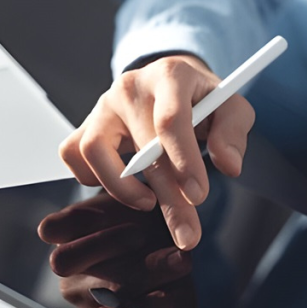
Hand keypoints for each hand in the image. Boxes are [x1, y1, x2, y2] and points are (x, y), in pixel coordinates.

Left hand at [38, 192, 195, 307]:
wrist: (147, 205)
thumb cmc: (163, 252)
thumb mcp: (177, 281)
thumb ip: (179, 299)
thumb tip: (173, 301)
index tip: (167, 299)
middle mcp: (80, 292)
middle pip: (98, 290)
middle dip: (145, 273)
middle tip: (179, 258)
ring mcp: (64, 261)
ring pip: (65, 261)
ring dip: (107, 244)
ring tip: (143, 233)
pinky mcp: (55, 229)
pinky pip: (53, 229)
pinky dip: (77, 220)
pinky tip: (108, 212)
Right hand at [59, 54, 254, 249]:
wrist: (172, 86)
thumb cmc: (202, 101)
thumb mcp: (231, 108)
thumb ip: (233, 133)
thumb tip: (228, 165)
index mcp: (170, 75)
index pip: (171, 119)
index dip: (184, 161)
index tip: (198, 196)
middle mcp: (130, 86)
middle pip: (141, 148)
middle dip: (167, 197)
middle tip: (186, 232)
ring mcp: (103, 105)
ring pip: (93, 150)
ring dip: (121, 187)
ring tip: (148, 203)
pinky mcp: (86, 123)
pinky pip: (73, 155)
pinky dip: (90, 177)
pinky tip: (121, 184)